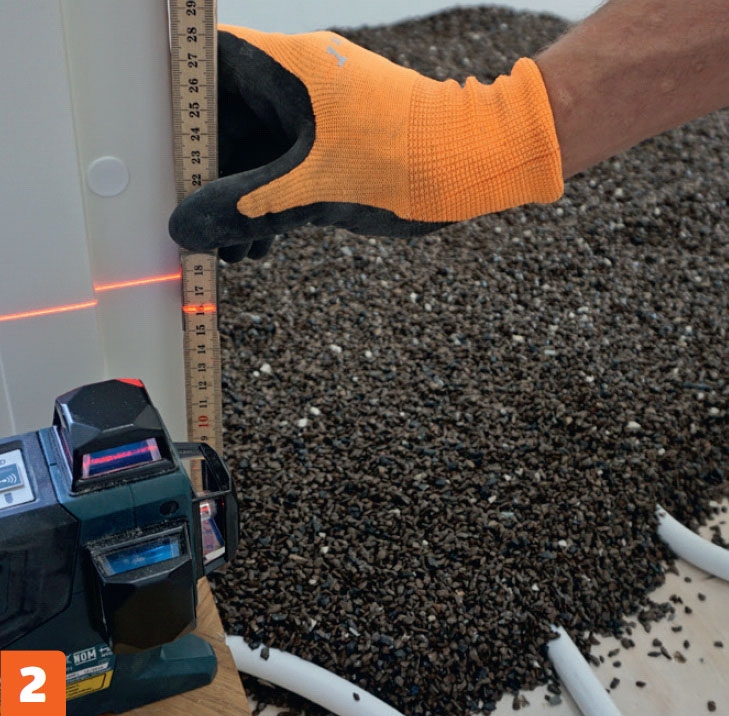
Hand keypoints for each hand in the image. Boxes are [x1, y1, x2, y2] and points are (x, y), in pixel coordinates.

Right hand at [168, 26, 562, 256]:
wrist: (475, 167)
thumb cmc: (406, 160)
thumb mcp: (313, 190)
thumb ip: (244, 207)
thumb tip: (187, 228)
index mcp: (287, 68)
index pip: (207, 68)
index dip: (176, 111)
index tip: (159, 162)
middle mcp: (297, 84)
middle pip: (226, 121)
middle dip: (208, 179)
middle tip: (196, 229)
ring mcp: (317, 115)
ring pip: (255, 152)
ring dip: (238, 201)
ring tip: (232, 251)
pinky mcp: (334, 144)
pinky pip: (284, 168)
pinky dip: (269, 204)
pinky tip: (263, 244)